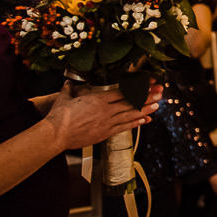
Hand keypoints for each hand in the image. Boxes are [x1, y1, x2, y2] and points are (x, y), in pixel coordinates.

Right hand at [45, 81, 161, 151]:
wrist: (55, 134)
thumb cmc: (58, 116)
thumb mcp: (64, 98)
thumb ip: (69, 89)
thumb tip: (68, 83)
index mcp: (98, 98)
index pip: (123, 90)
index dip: (138, 86)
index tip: (149, 82)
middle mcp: (106, 110)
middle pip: (131, 101)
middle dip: (147, 96)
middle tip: (160, 91)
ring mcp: (107, 122)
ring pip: (130, 114)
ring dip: (145, 109)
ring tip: (158, 104)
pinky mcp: (105, 133)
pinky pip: (124, 127)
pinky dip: (135, 123)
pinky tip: (145, 120)